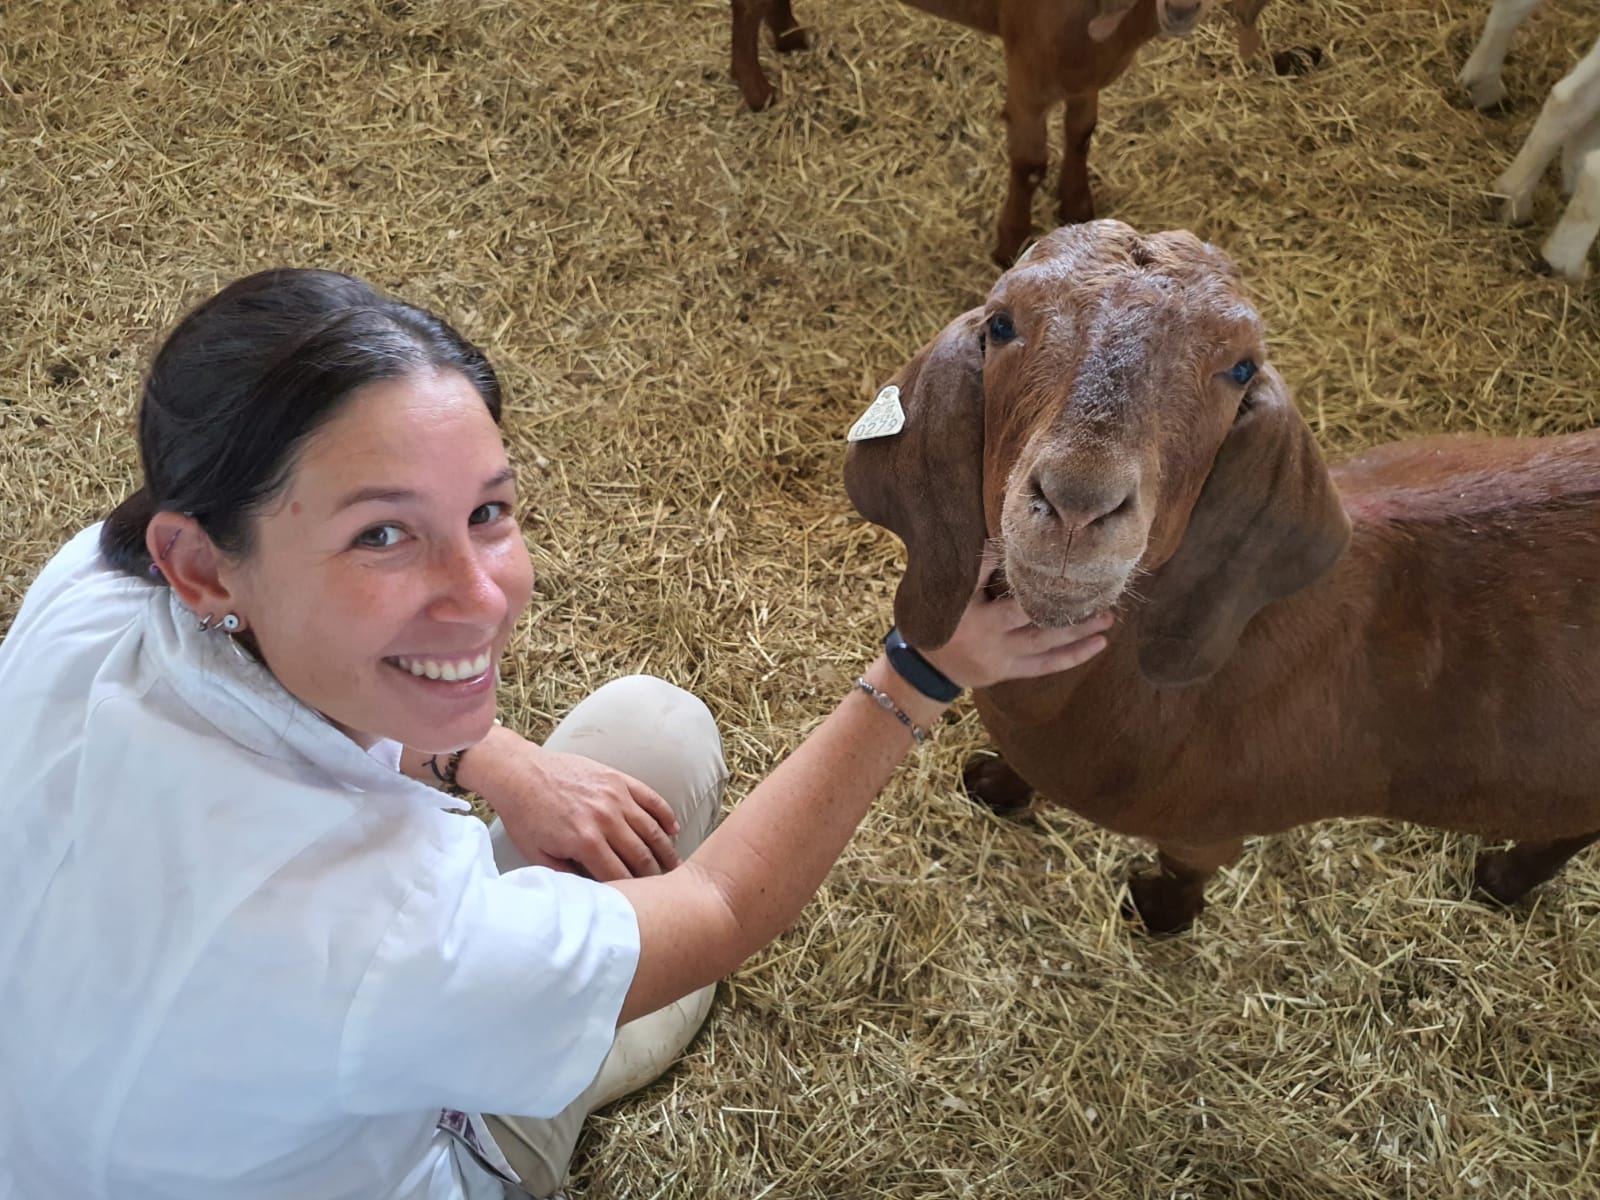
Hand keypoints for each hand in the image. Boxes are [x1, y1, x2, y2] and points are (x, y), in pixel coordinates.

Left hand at [460, 727, 682, 881]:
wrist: (519, 774)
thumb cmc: (525, 816)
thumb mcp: (537, 856)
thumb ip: (567, 878)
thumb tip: (593, 895)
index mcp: (585, 841)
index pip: (620, 877)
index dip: (634, 893)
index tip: (644, 903)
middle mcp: (605, 818)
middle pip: (641, 856)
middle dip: (655, 876)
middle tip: (666, 889)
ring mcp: (615, 796)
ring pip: (651, 829)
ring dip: (666, 850)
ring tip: (675, 864)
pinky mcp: (618, 779)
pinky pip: (650, 798)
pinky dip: (665, 815)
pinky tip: (673, 830)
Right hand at [919, 548, 1111, 690]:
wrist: (926, 667)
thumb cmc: (938, 618)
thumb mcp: (949, 591)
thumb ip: (977, 570)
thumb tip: (1006, 542)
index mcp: (972, 611)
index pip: (1002, 587)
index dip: (1029, 575)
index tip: (1060, 559)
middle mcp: (988, 635)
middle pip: (1034, 618)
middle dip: (1066, 607)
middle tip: (1098, 592)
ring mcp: (1001, 656)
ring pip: (1045, 643)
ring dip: (1078, 631)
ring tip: (1108, 618)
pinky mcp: (1009, 671)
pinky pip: (1045, 666)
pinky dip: (1072, 657)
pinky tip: (1098, 645)